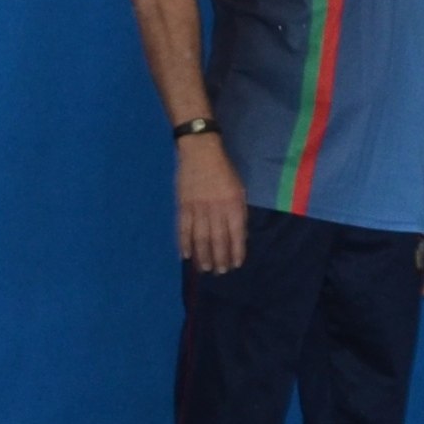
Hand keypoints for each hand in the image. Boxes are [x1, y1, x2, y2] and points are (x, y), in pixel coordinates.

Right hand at [174, 136, 249, 274]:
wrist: (200, 152)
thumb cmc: (224, 171)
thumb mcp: (239, 190)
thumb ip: (239, 213)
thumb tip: (240, 236)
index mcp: (233, 204)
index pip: (236, 234)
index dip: (236, 251)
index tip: (236, 264)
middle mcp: (216, 209)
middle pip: (217, 239)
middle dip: (219, 258)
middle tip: (219, 272)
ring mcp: (198, 208)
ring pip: (200, 238)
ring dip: (202, 256)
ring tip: (204, 269)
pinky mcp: (183, 205)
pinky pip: (183, 228)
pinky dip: (184, 243)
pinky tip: (186, 255)